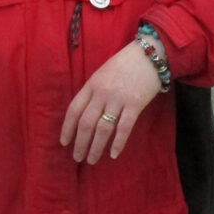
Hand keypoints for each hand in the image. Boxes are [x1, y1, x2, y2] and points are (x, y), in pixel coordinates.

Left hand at [60, 40, 161, 163]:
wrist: (149, 54)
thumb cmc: (125, 63)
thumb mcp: (103, 72)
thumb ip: (94, 90)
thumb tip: (85, 113)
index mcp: (92, 84)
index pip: (74, 109)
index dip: (67, 128)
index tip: (64, 142)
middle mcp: (102, 93)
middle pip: (86, 123)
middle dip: (80, 143)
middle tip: (77, 158)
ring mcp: (118, 99)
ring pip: (103, 129)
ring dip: (96, 147)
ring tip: (92, 160)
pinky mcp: (135, 105)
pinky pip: (124, 128)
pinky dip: (118, 143)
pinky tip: (113, 154)